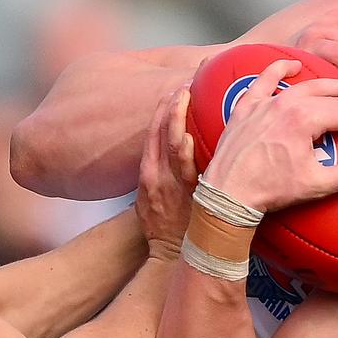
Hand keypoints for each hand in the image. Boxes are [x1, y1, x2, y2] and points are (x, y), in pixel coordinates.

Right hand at [135, 86, 196, 260]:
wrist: (170, 254)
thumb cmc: (164, 226)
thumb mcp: (150, 198)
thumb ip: (160, 173)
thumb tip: (176, 151)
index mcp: (146, 173)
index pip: (152, 132)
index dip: (161, 109)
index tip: (172, 90)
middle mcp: (156, 174)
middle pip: (161, 132)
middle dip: (171, 105)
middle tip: (184, 84)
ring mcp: (171, 184)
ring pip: (171, 144)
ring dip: (178, 118)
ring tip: (188, 96)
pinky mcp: (185, 195)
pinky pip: (185, 168)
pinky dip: (185, 149)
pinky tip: (190, 134)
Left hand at [201, 60, 337, 212]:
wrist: (228, 193)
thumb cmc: (269, 190)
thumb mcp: (317, 186)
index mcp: (304, 120)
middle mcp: (285, 104)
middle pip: (332, 97)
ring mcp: (265, 103)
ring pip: (305, 85)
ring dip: (330, 86)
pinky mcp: (247, 107)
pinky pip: (264, 80)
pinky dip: (279, 69)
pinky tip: (294, 65)